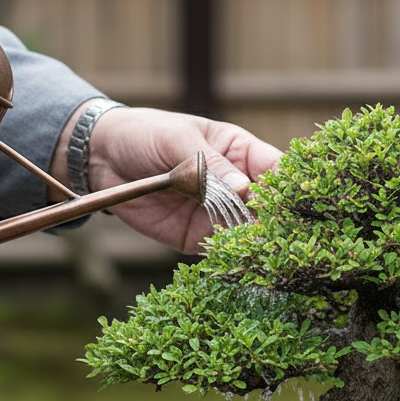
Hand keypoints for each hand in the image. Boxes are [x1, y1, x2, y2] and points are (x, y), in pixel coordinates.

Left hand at [59, 103, 281, 253]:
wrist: (100, 158)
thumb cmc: (145, 135)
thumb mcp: (178, 141)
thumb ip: (210, 164)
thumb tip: (245, 189)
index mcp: (239, 152)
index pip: (275, 171)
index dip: (289, 188)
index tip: (299, 203)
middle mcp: (236, 186)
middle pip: (268, 209)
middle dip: (278, 224)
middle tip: (288, 239)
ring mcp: (218, 215)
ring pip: (249, 235)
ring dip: (258, 247)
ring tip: (268, 256)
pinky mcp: (197, 238)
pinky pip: (220, 253)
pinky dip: (231, 260)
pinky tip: (240, 265)